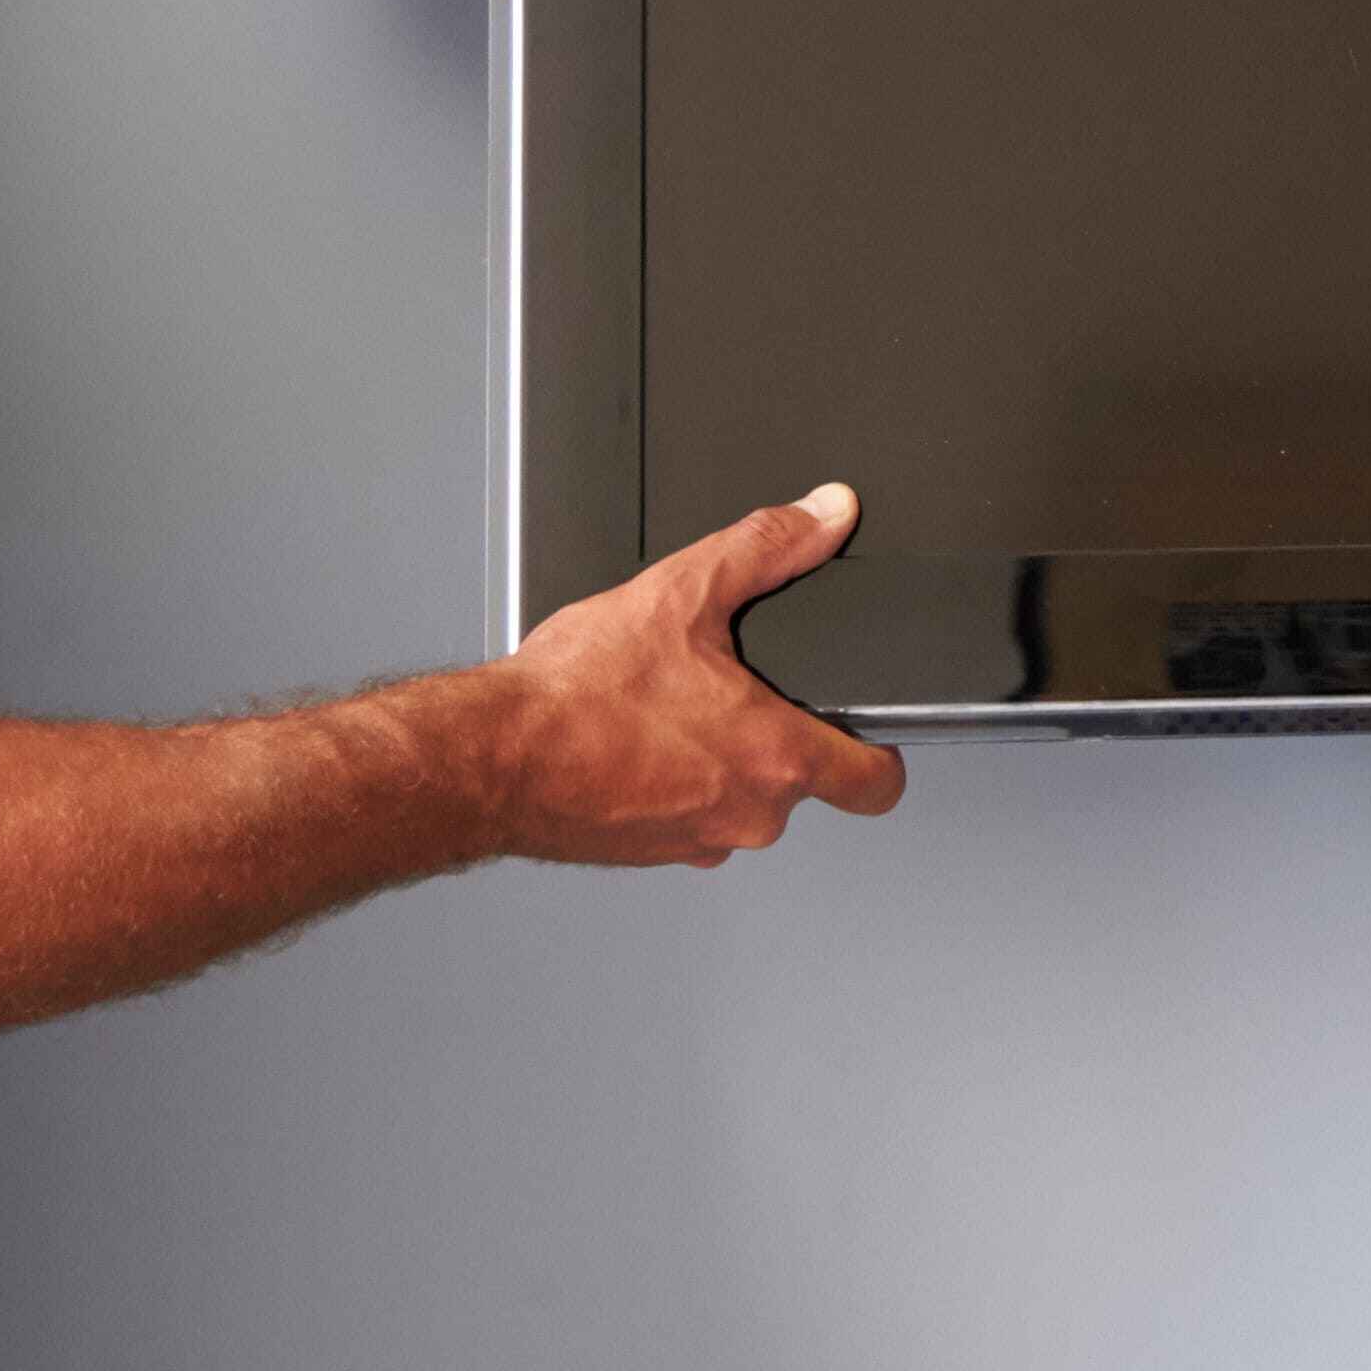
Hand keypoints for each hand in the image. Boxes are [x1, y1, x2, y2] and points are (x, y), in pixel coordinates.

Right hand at [471, 485, 910, 867]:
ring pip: (737, 797)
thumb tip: (827, 515)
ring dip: (716, 757)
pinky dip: (671, 780)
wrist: (489, 757)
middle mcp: (745, 815)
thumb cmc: (575, 694)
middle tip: (728, 689)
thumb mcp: (684, 590)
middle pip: (800, 780)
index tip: (869, 736)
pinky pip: (685, 815)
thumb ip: (770, 546)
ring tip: (666, 709)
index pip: (874, 784)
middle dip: (774, 732)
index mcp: (774, 756)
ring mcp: (695, 843)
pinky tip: (632, 739)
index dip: (880, 755)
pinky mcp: (648, 855)